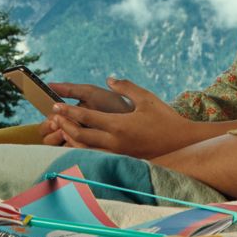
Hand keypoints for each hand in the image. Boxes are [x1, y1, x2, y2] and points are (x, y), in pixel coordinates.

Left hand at [50, 78, 202, 158]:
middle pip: (80, 136)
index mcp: (119, 125)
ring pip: (86, 148)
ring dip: (71, 138)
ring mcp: (118, 153)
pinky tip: (78, 140)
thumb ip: (126, 87)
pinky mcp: (121, 158)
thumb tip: (109, 79)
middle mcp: (115, 142)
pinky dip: (83, 147)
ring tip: (62, 127)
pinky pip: (96, 154)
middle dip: (65, 125)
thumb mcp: (146, 98)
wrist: (182, 144)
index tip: (55, 106)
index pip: (87, 117)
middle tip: (54, 116)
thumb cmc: (166, 118)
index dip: (69, 111)